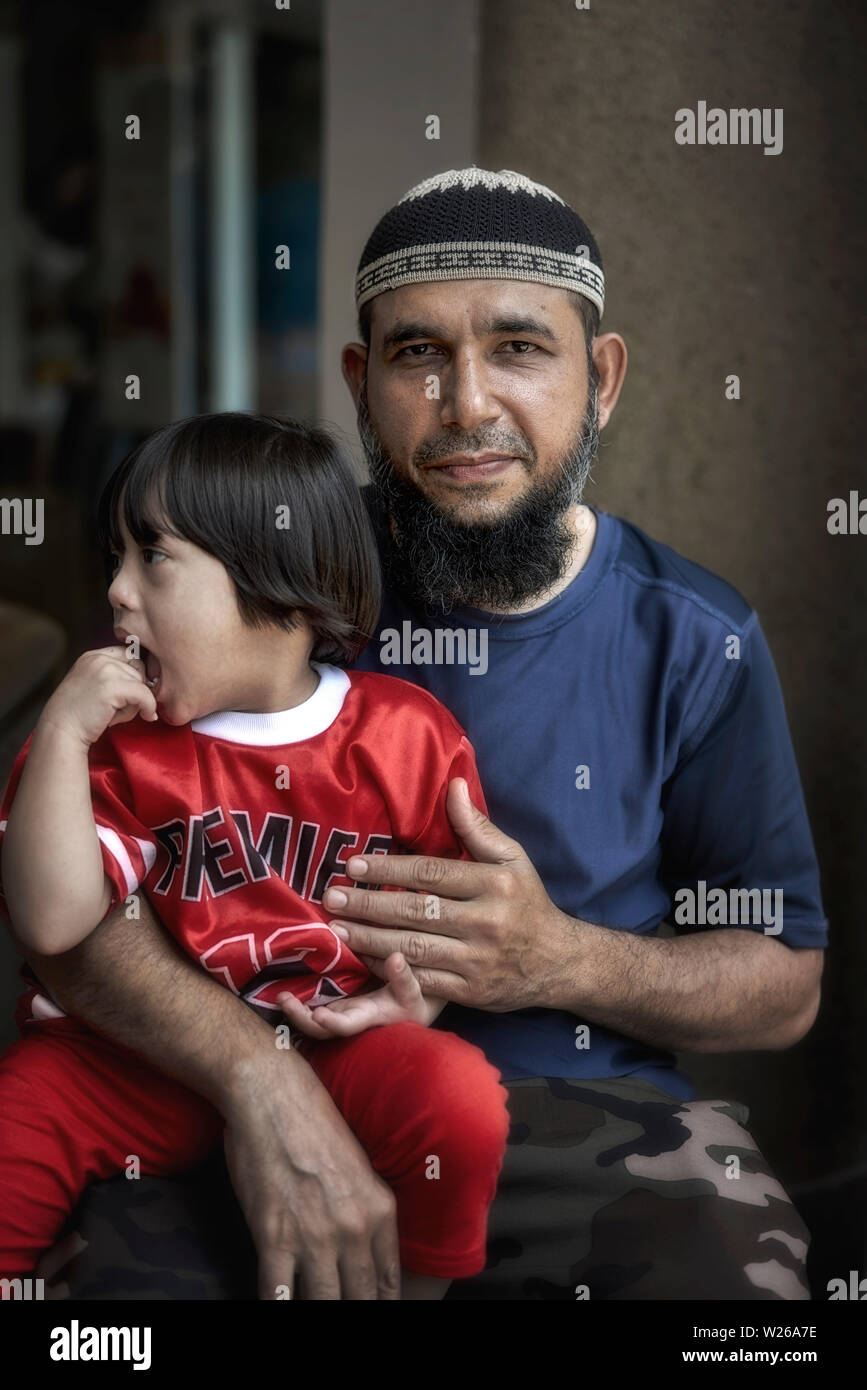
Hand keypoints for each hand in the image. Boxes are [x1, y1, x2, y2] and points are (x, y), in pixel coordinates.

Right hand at [41, 646, 157, 747]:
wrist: (61, 732)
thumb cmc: (79, 716)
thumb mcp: (94, 686)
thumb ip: (115, 676)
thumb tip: (150, 680)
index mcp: (92, 656)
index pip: (129, 654)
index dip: (136, 674)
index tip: (133, 692)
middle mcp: (98, 658)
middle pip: (139, 667)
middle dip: (136, 688)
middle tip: (121, 707)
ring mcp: (105, 670)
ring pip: (142, 681)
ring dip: (137, 701)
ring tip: (117, 713)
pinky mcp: (112, 686)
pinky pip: (145, 694)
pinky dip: (149, 706)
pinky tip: (146, 716)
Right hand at [223, 1050, 400, 1299]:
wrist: (273, 1094)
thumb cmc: (313, 1123)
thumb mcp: (358, 1166)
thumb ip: (364, 1212)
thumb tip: (358, 1253)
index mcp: (380, 1210)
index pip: (388, 1284)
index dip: (381, 1305)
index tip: (371, 1308)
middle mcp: (355, 1229)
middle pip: (359, 1299)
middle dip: (351, 1310)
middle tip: (341, 1307)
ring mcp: (315, 1237)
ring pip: (324, 1304)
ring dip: (317, 1309)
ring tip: (312, 1306)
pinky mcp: (274, 1238)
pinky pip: (277, 1297)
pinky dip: (278, 1306)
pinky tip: (278, 1305)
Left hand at [276, 952, 440, 1038]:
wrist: (413, 1008)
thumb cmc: (415, 1000)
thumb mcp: (415, 990)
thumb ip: (404, 976)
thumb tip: (396, 957)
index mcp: (370, 1017)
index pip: (347, 1026)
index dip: (332, 1023)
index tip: (317, 1014)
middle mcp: (352, 1021)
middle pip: (321, 1030)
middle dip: (301, 1019)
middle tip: (284, 999)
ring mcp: (343, 1014)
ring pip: (314, 1022)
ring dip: (295, 1012)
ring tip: (282, 996)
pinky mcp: (338, 1005)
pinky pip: (315, 1008)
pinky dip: (300, 1002)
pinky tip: (287, 989)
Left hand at [320, 778, 580, 1012]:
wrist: (559, 962)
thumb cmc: (527, 902)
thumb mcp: (513, 858)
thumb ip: (476, 826)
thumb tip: (453, 785)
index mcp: (494, 883)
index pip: (430, 873)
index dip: (388, 870)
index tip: (353, 866)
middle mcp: (485, 921)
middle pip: (416, 911)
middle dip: (368, 905)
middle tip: (332, 897)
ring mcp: (477, 960)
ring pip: (413, 947)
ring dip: (370, 939)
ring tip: (337, 928)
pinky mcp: (471, 991)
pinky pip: (422, 980)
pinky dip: (391, 970)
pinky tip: (365, 960)